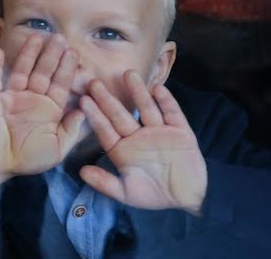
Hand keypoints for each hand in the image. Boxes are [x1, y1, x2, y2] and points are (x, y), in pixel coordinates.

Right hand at [0, 34, 86, 180]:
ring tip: (36, 37)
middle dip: (51, 55)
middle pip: (43, 72)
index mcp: (50, 107)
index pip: (60, 84)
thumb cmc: (31, 157)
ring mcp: (12, 95)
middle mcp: (32, 97)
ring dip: (28, 54)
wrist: (0, 166)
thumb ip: (72, 130)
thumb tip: (84, 110)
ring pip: (22, 70)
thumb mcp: (58, 148)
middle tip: (60, 38)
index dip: (67, 69)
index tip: (74, 52)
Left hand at [79, 71, 206, 215]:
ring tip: (128, 74)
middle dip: (108, 99)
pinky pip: (172, 113)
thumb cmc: (155, 194)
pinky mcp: (179, 130)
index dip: (95, 116)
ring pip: (146, 108)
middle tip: (94, 82)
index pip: (106, 130)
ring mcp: (159, 131)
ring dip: (138, 92)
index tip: (83, 101)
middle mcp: (138, 136)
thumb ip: (105, 183)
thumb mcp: (127, 193)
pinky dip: (166, 101)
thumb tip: (81, 172)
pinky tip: (158, 89)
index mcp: (123, 149)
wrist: (189, 197)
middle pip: (121, 115)